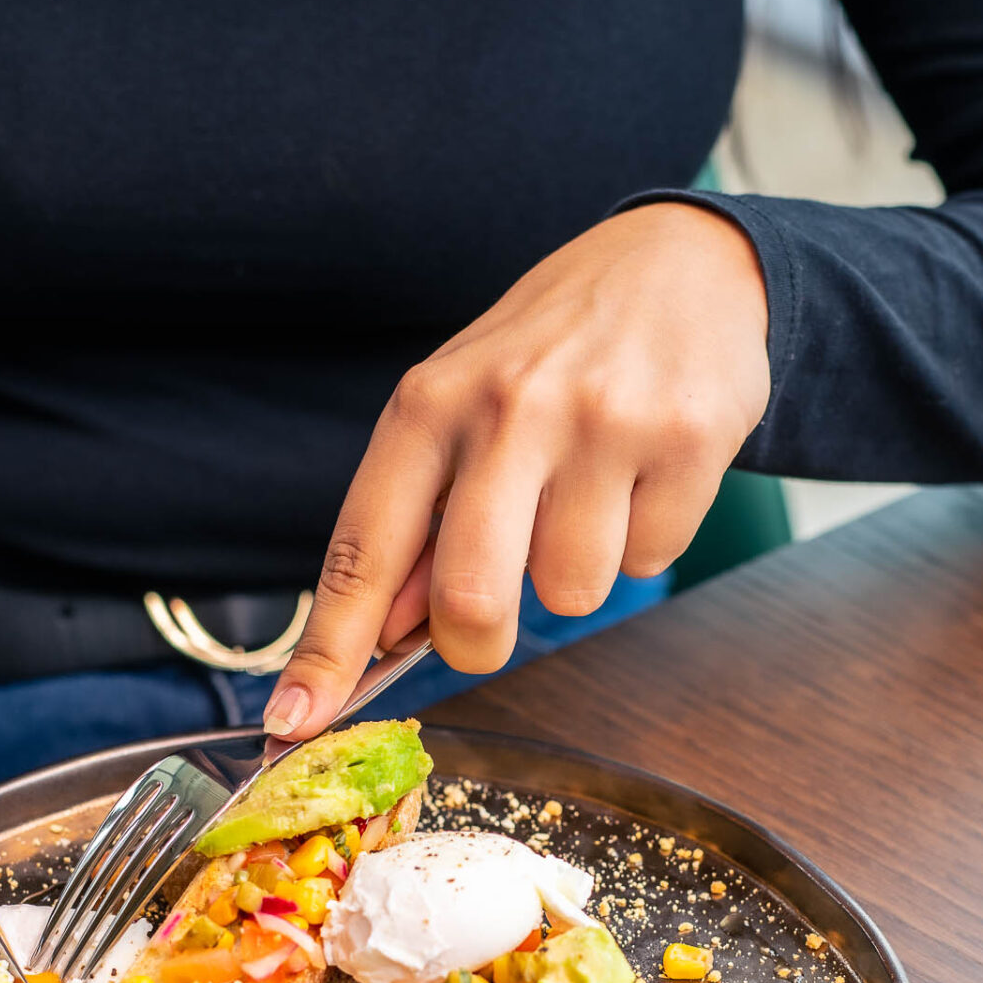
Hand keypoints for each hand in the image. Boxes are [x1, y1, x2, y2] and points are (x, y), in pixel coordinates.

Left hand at [263, 202, 769, 736]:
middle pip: (471, 602)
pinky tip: (641, 476)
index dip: (328, 649)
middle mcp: (509, 407)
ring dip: (577, 572)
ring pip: (572, 593)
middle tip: (492, 620)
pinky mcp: (687, 438)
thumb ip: (420, 519)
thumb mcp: (460, 409)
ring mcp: (602, 421)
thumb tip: (385, 636)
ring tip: (588, 493)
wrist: (680, 263)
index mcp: (428, 404)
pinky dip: (643, 540)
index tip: (295, 719)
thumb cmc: (548, 356)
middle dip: (479, 642)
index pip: (363, 551)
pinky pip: (651, 561)